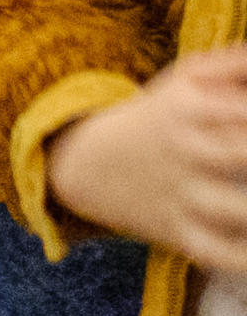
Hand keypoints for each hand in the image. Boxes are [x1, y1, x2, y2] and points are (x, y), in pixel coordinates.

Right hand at [50, 46, 246, 275]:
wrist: (85, 163)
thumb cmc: (161, 117)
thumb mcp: (189, 77)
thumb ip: (237, 63)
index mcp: (192, 107)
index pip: (243, 108)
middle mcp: (187, 150)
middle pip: (242, 153)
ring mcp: (184, 195)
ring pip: (237, 210)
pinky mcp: (180, 233)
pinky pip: (218, 253)